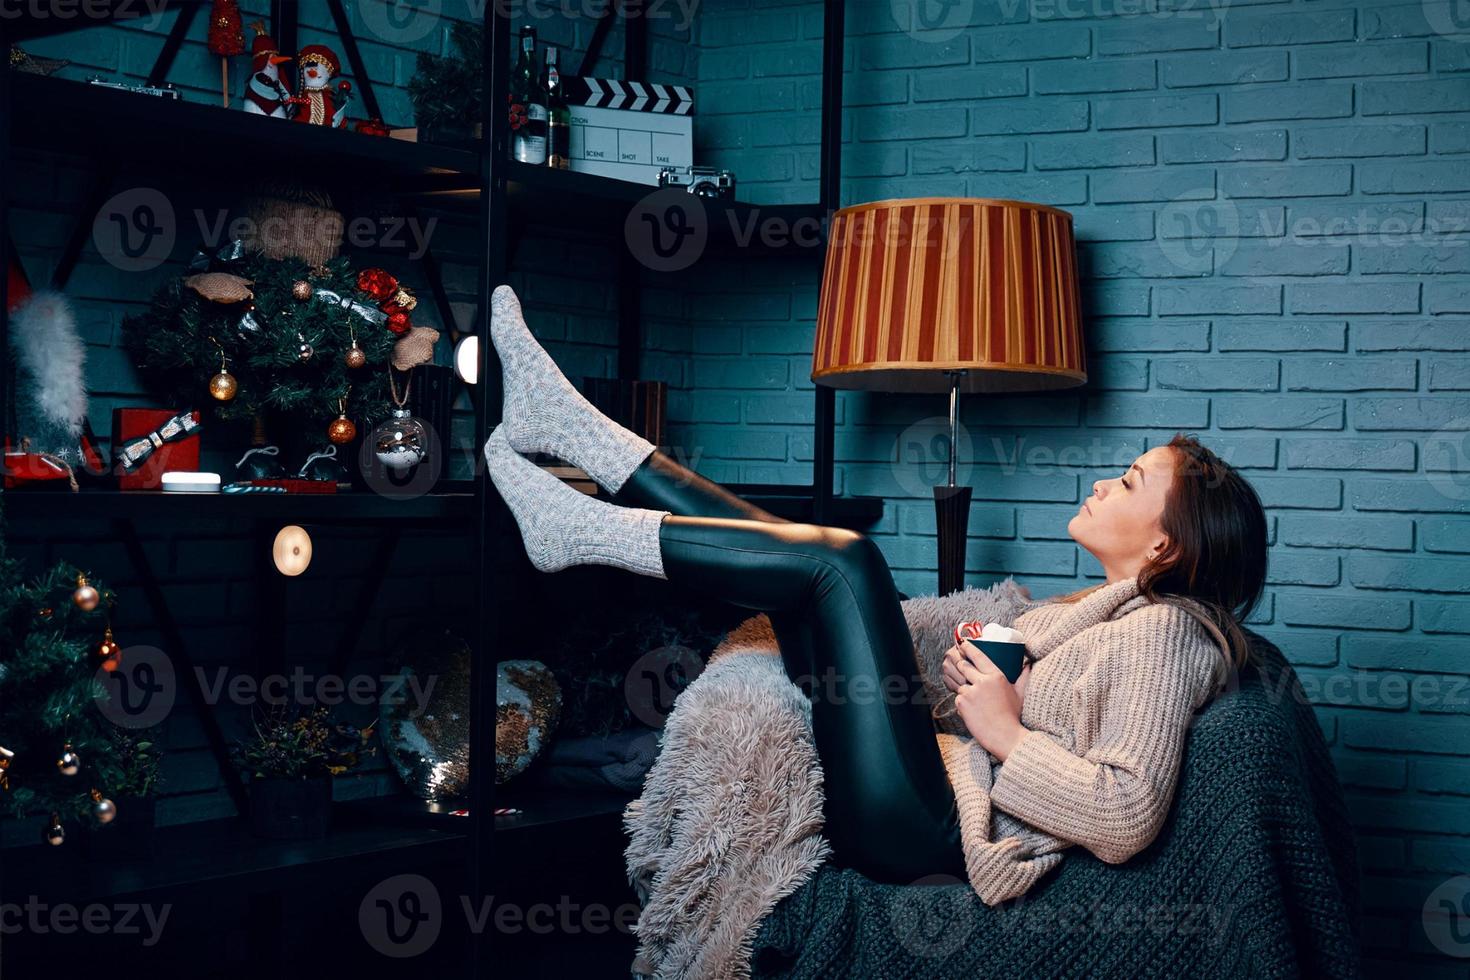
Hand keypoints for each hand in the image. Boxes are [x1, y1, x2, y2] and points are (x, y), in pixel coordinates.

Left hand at [943, 642, 1029, 760]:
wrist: (1005, 736)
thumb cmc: (1013, 715)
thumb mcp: (1020, 692)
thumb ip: (1024, 676)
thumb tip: (1028, 663)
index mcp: (996, 676)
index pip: (978, 656)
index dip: (967, 647)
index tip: (962, 642)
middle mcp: (982, 682)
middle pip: (963, 666)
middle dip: (961, 665)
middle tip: (961, 665)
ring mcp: (970, 692)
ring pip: (960, 684)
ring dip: (964, 688)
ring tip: (974, 698)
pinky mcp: (961, 703)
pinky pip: (958, 697)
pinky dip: (963, 702)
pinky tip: (973, 710)